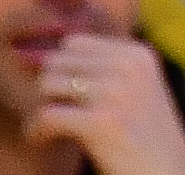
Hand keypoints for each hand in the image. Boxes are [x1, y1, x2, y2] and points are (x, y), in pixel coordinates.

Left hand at [22, 32, 184, 174]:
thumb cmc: (148, 141)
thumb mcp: (137, 91)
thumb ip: (107, 71)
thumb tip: (48, 61)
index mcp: (137, 55)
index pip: (74, 43)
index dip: (60, 69)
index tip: (59, 96)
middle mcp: (128, 66)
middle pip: (57, 61)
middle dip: (48, 89)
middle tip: (50, 114)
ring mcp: (116, 92)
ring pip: (48, 84)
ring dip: (39, 108)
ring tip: (45, 129)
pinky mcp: (102, 122)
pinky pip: (47, 115)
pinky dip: (36, 130)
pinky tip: (41, 141)